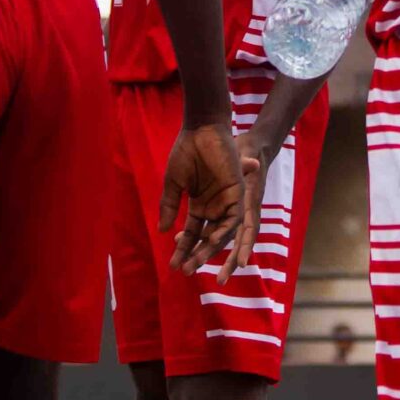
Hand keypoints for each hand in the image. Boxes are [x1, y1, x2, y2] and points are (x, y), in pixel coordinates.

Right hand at [161, 122, 253, 278]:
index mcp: (199, 203)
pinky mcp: (237, 192)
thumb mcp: (174, 183)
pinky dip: (224, 231)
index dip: (183, 248)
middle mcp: (214, 205)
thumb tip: (163, 230)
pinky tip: (211, 242)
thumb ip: (169, 206)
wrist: (201, 129)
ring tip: (196, 263)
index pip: (192, 232)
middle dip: (196, 254)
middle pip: (206, 237)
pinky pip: (234, 218)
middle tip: (185, 271)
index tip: (173, 265)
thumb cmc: (185, 151)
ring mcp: (226, 200)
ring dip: (209, 248)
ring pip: (221, 232)